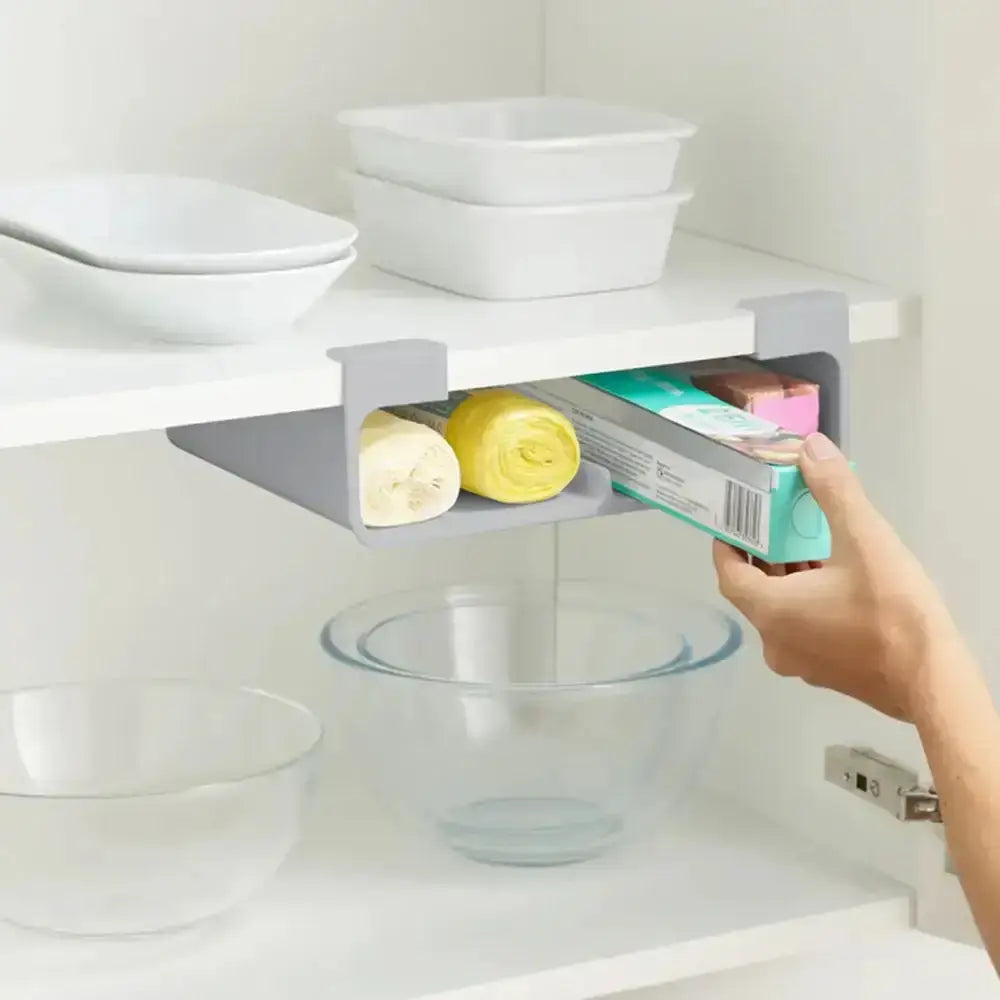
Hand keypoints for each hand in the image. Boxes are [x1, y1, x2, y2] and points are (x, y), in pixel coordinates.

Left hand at [713, 434, 956, 721]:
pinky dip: (807, 601)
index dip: (728, 544)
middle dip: (764, 554)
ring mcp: (799, 662)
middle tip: (777, 520)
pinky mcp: (825, 673)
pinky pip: (802, 628)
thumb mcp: (863, 539)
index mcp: (770, 610)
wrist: (933, 679)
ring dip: (788, 578)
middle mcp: (774, 641)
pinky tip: (835, 578)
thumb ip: (833, 491)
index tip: (736, 519)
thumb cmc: (892, 609)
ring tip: (809, 541)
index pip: (728, 573)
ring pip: (780, 610)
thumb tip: (811, 447)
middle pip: (753, 590)